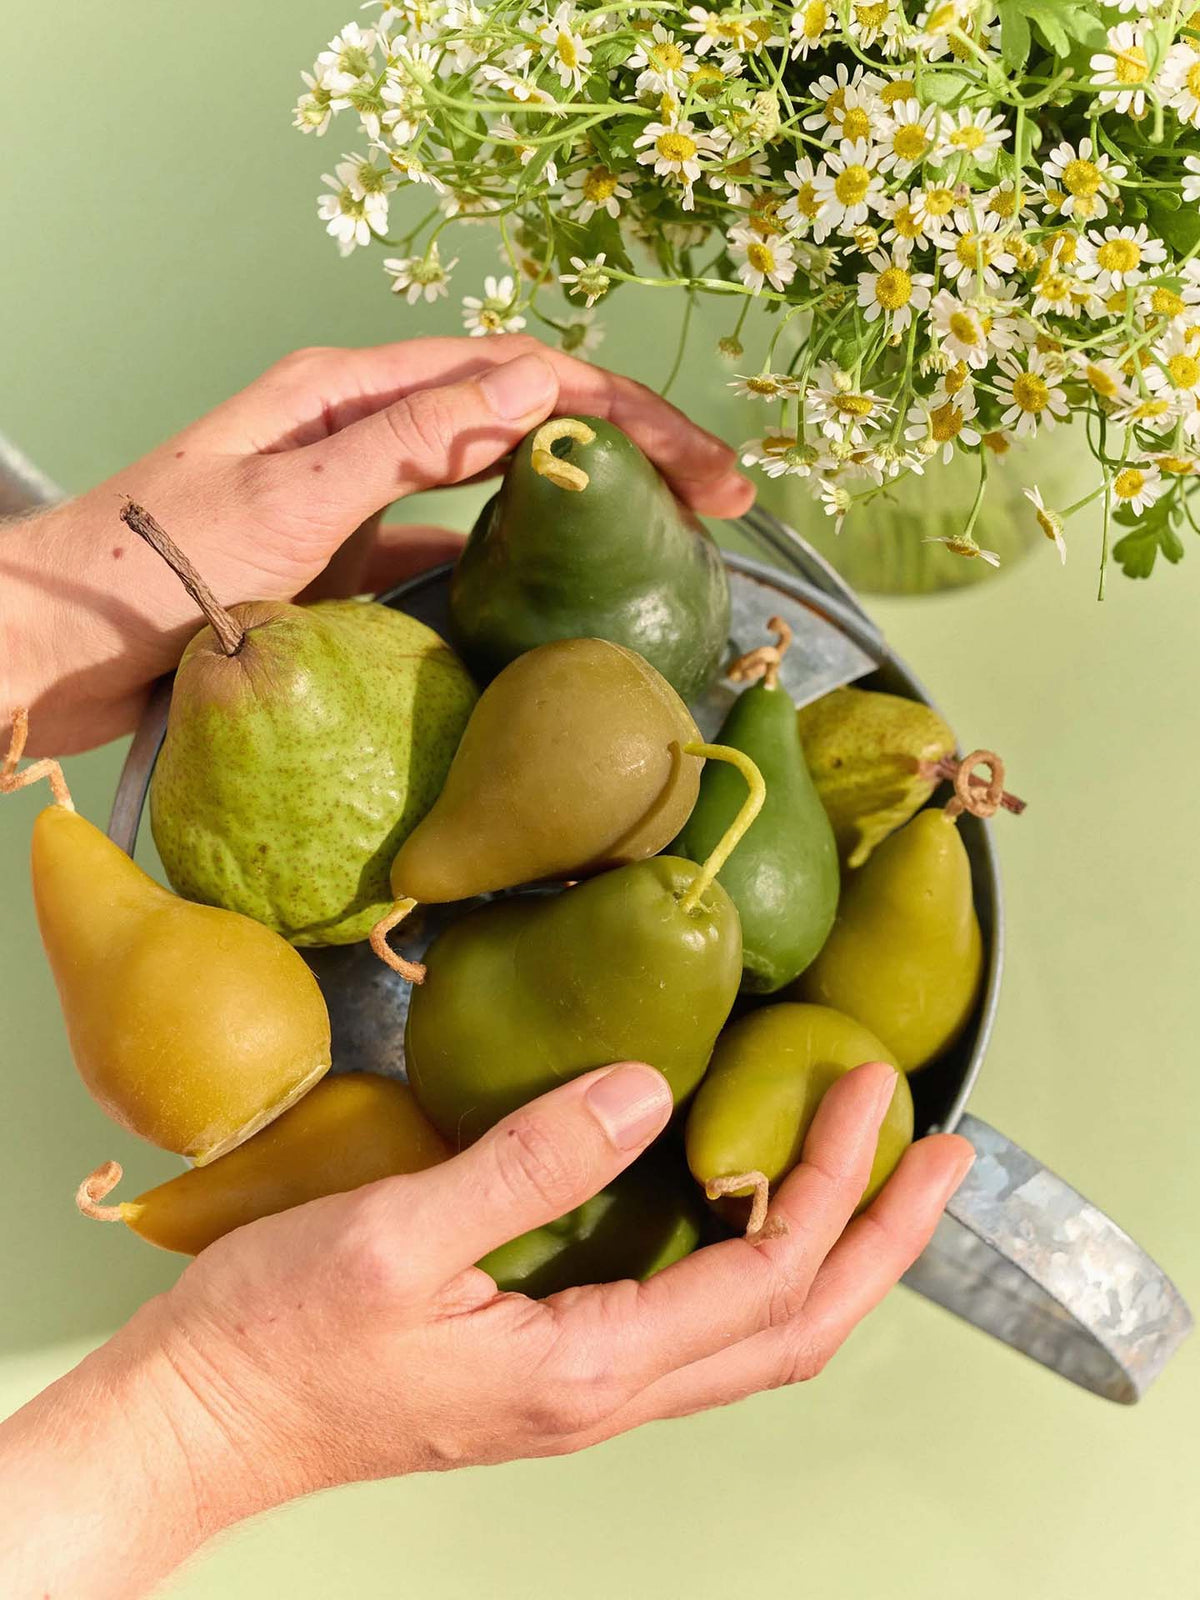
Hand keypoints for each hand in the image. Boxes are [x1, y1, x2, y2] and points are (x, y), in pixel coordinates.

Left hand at [0, 335, 752, 754]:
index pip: (519, 379)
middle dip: (629, 451)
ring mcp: (358, 498)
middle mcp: (363, 430)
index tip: (708, 476)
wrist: (50, 647)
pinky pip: (447, 552)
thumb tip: (530, 392)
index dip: (626, 420)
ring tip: (665, 538)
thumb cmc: (144, 568)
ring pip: (496, 483)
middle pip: (522, 420)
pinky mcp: (346, 564)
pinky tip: (555, 594)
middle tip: (722, 502)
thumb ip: (404, 444)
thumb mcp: (284, 496)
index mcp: (350, 391)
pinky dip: (509, 564)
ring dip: (581, 501)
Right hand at [148, 1060, 969, 1505]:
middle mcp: (608, 1394)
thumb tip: (642, 1090)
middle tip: (944, 1157)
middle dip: (883, 1242)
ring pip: (754, 1338)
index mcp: (587, 1368)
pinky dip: (757, 1269)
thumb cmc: (279, 1337)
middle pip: (795, 1330)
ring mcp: (584, 1391)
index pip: (766, 1279)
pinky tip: (746, 1211)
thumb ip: (528, 1163)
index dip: (835, 1183)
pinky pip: (695, 1326)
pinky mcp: (554, 1370)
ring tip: (875, 1179)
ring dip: (832, 1259)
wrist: (203, 1422)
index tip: (872, 1089)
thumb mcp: (397, 1235)